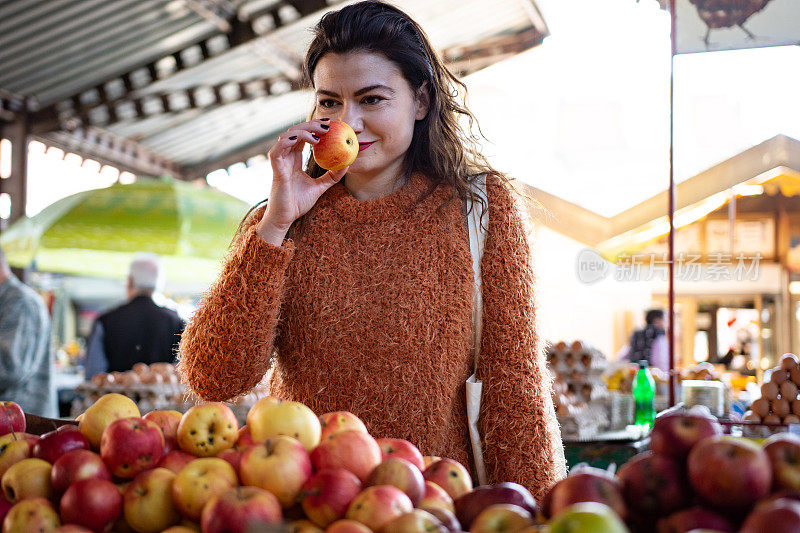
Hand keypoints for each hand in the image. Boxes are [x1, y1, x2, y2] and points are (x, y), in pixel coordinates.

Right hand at [257, 119, 347, 243]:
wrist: (286, 218)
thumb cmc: (299, 203)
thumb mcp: (320, 187)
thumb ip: (331, 176)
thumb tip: (348, 164)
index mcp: (294, 159)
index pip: (302, 137)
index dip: (314, 128)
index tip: (330, 126)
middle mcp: (286, 157)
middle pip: (295, 131)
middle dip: (311, 124)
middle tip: (328, 126)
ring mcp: (279, 161)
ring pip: (287, 135)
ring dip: (303, 130)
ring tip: (320, 134)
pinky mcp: (275, 168)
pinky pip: (278, 148)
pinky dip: (290, 140)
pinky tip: (307, 141)